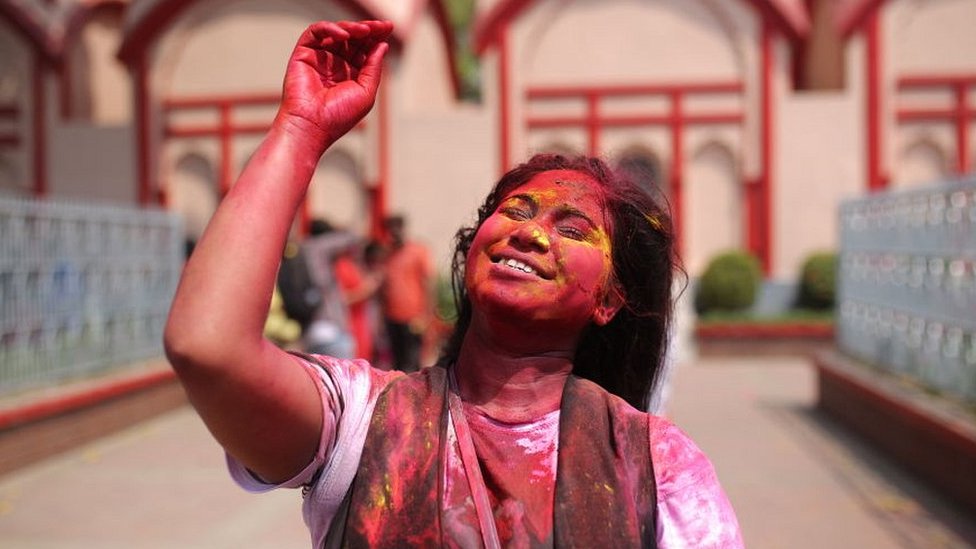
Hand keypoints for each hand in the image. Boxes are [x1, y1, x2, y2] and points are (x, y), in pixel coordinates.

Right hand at [277, 20, 391, 152]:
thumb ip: (374, 67)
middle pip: (353, 38)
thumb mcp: (366, 92)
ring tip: (365, 30)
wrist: (312, 126)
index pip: (365, 49)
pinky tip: (344, 34)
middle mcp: (336, 65)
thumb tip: (383, 44)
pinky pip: (316, 32)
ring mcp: (320, 58)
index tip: (388, 27)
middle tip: (380, 25)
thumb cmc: (338, 116)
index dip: (376, 37)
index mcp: (352, 75)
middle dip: (368, 30)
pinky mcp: (304, 53)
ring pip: (337, 32)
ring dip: (352, 27)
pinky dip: (330, 28)